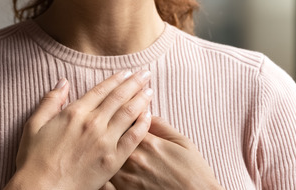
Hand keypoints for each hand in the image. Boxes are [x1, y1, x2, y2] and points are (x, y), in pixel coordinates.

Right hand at [7, 71, 152, 189]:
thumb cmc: (34, 160)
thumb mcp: (34, 125)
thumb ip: (50, 101)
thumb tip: (63, 82)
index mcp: (74, 113)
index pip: (101, 90)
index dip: (116, 79)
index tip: (126, 72)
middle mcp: (92, 124)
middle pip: (119, 98)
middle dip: (134, 83)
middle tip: (145, 73)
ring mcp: (105, 142)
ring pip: (129, 114)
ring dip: (141, 99)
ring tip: (150, 89)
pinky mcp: (113, 160)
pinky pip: (133, 138)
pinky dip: (143, 124)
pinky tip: (149, 116)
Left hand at [108, 117, 223, 189]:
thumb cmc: (194, 173)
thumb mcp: (183, 143)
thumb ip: (162, 126)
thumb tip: (145, 113)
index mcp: (148, 142)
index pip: (124, 119)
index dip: (121, 113)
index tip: (121, 111)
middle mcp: (133, 158)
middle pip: (110, 137)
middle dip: (108, 130)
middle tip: (109, 128)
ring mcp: (126, 178)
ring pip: (103, 158)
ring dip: (103, 150)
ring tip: (104, 148)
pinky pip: (103, 183)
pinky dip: (101, 175)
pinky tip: (103, 170)